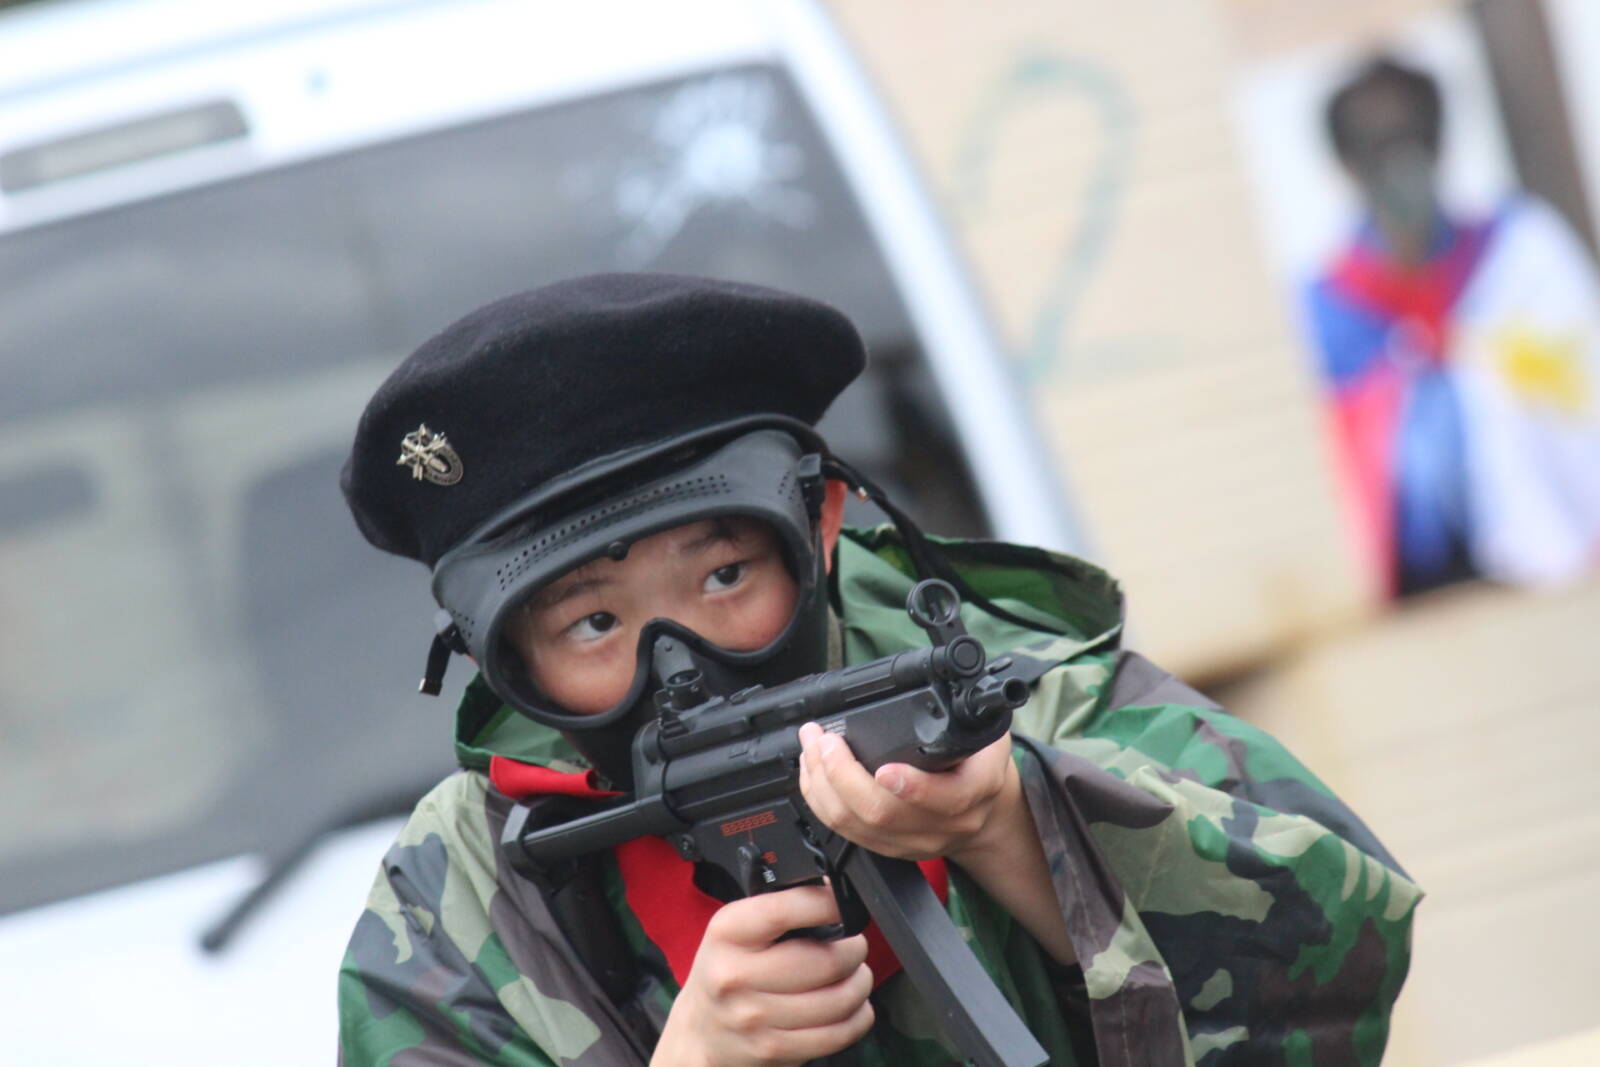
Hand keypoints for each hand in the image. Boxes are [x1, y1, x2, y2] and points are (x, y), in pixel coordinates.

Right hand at [651, 884, 874, 1066]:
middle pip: (825, 961)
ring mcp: (754, 1018)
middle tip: (854, 946)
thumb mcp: (737, 929)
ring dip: (860, 984)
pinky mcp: (773, 1049)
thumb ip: (780, 908)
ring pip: (838, 1000)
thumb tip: (833, 892)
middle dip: (854, 950)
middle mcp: (736, 976)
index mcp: (728, 934)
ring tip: (855, 975)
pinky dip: (857, 1017)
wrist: (701, 1030)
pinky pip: (838, 1034)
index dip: (826, 904)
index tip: (842, 904)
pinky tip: (852, 1006)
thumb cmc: (727, 970)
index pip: (784, 911)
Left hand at [796, 721, 1022, 865]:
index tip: (883, 769)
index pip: (946, 799)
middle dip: (842, 774)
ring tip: (810, 747)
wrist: (984, 811)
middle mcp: (944, 824)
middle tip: (824, 740)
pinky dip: (821, 801)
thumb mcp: (987, 734)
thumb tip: (942, 683)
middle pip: (883, 813)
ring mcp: (914, 842)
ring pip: (856, 825)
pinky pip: (845, 832)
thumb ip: (967, 716)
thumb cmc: (980, 763)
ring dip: (822, 785)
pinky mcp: (889, 848)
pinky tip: (813, 773)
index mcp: (975, 792)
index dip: (912, 786)